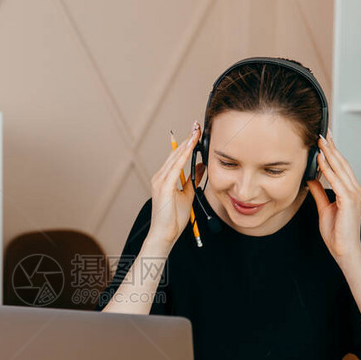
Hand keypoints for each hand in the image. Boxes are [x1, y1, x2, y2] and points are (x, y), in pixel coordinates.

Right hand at [147, 121, 204, 249]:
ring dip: (187, 143)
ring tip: (196, 132)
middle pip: (175, 153)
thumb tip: (200, 166)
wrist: (165, 234)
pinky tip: (191, 147)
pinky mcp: (164, 186)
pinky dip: (184, 155)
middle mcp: (160, 177)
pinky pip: (176, 167)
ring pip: (175, 157)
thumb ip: (193, 179)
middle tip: (197, 126)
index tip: (196, 132)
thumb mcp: (188, 194)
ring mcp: (160, 181)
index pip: (177, 156)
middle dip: (187, 139)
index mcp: (164, 178)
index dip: (187, 143)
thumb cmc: (173, 218)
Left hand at [307, 131, 360, 267]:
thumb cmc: (336, 233)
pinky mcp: (350, 201)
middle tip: (323, 132)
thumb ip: (319, 193)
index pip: (341, 167)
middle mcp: (355, 190)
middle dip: (332, 147)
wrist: (344, 250)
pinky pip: (338, 181)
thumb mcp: (324, 208)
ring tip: (321, 141)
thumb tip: (311, 179)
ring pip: (341, 169)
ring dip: (330, 154)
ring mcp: (354, 195)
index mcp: (351, 191)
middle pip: (342, 163)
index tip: (324, 139)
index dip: (333, 152)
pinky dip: (329, 170)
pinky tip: (321, 161)